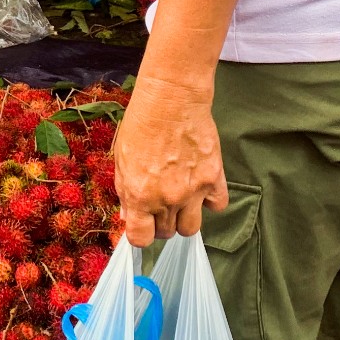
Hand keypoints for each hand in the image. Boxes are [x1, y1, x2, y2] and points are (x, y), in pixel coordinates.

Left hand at [113, 73, 226, 246]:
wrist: (171, 100)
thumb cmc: (141, 124)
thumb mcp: (122, 159)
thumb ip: (126, 191)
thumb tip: (129, 215)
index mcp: (139, 196)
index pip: (140, 238)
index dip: (140, 234)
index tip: (142, 226)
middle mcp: (166, 199)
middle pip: (166, 233)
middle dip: (160, 223)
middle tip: (159, 204)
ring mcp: (192, 191)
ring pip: (191, 228)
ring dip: (184, 219)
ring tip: (180, 200)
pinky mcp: (213, 178)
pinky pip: (217, 205)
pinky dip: (210, 201)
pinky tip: (201, 187)